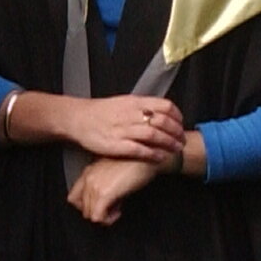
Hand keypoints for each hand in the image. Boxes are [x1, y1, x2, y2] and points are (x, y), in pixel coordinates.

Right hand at [65, 94, 182, 163]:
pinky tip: (160, 158)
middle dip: (176, 133)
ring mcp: (123, 130)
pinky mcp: (116, 145)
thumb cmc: (100, 112)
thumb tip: (161, 114)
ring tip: (175, 150)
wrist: (77, 118)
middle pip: (163, 122)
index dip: (177, 116)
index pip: (165, 106)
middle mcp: (130, 114)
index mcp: (134, 102)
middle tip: (182, 140)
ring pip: (154, 135)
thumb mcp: (123, 103)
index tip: (181, 124)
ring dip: (168, 144)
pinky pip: (140, 150)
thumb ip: (141, 107)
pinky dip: (153, 154)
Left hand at [68, 155, 162, 225]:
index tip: (102, 206)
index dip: (88, 206)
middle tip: (114, 207)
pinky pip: (98, 217)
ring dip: (105, 215)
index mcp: (88, 172)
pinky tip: (119, 211)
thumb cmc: (136, 161)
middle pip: (83, 208)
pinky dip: (108, 220)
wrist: (148, 155)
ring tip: (118, 207)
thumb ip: (104, 183)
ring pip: (90, 214)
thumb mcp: (114, 171)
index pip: (74, 198)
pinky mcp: (104, 193)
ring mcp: (95, 185)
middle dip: (98, 212)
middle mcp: (88, 178)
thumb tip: (107, 201)